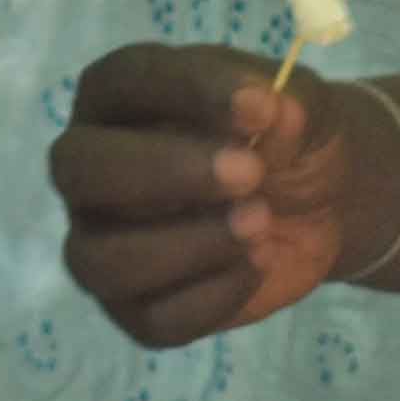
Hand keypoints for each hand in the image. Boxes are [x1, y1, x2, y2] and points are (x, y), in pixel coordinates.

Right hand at [49, 45, 399, 347]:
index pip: (122, 80)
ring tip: (261, 221)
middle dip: (163, 172)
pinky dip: (214, 296)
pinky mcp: (135, 307)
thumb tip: (270, 112)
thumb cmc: (286, 134)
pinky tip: (262, 261)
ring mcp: (103, 242)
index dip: (187, 90)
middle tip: (251, 173)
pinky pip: (152, 319)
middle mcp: (91, 168)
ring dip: (186, 245)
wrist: (321, 200)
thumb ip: (285, 104)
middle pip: (78, 170)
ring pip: (99, 260)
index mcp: (117, 97)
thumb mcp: (302, 105)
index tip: (262, 106)